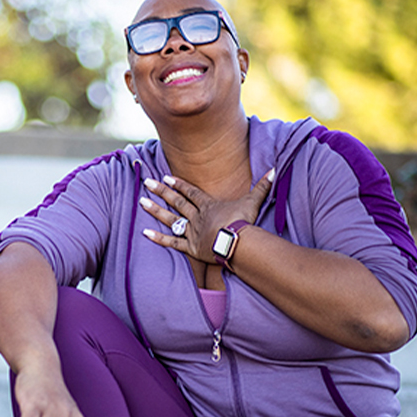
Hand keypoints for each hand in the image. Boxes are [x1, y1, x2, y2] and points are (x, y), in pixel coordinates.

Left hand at [139, 168, 273, 262]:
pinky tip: (145, 232)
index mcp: (209, 206)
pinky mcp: (191, 248)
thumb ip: (262, 186)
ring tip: (141, 201)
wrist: (237, 242)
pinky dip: (158, 238)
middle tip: (146, 183)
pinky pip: (172, 242)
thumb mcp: (253, 201)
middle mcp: (197, 217)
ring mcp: (192, 232)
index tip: (165, 177)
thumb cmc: (244, 222)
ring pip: (170, 220)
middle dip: (161, 192)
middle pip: (176, 202)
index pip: (191, 193)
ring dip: (155, 210)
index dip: (178, 185)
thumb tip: (274, 169)